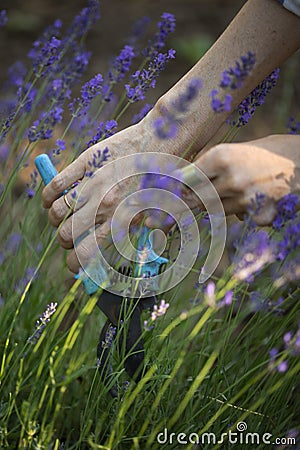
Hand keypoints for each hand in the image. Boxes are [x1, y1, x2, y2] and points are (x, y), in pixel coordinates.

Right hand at [42, 122, 150, 272]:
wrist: (163, 141)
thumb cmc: (165, 179)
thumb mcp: (157, 214)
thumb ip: (138, 235)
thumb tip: (126, 254)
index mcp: (121, 222)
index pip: (85, 253)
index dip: (74, 264)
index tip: (74, 266)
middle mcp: (103, 205)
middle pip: (66, 235)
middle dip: (65, 242)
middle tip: (69, 240)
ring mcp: (91, 184)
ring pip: (56, 212)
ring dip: (55, 221)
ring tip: (59, 220)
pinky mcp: (85, 163)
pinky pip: (55, 185)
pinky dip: (47, 196)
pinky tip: (49, 200)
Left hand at [184, 134, 299, 224]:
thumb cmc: (270, 151)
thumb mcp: (236, 149)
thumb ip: (209, 165)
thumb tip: (181, 180)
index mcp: (221, 156)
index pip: (186, 179)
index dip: (179, 185)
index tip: (174, 191)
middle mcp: (230, 178)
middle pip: (197, 198)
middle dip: (195, 197)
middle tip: (200, 194)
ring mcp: (245, 199)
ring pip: (215, 210)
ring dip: (219, 203)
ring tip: (237, 188)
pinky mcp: (258, 215)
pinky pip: (239, 218)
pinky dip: (242, 212)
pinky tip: (255, 199)